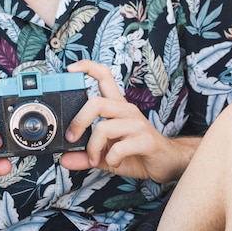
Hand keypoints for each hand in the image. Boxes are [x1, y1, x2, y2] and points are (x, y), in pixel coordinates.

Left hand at [61, 60, 198, 182]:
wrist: (168, 163)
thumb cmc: (136, 152)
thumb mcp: (106, 154)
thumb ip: (85, 155)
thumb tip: (64, 159)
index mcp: (117, 106)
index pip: (104, 76)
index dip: (87, 68)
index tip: (71, 69)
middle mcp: (126, 110)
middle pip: (96, 103)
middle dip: (79, 121)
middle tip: (72, 138)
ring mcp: (137, 124)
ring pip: (104, 127)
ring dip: (93, 148)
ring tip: (95, 158)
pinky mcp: (146, 140)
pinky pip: (119, 148)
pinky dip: (110, 159)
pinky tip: (114, 162)